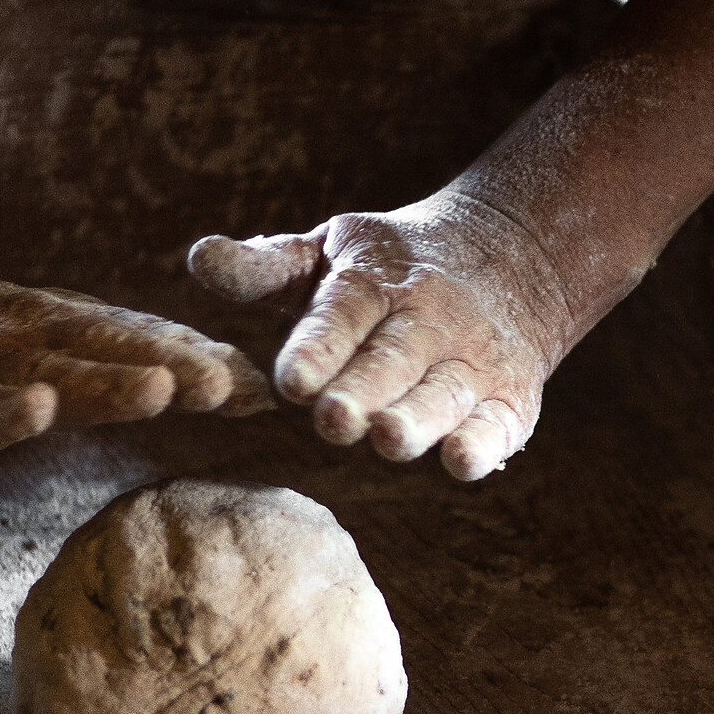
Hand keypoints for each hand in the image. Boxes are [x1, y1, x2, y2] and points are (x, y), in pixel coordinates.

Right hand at [0, 273, 273, 461]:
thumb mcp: (34, 355)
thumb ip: (107, 362)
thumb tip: (213, 377)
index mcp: (41, 330)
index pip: (128, 340)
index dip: (193, 356)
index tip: (259, 390)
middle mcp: (10, 334)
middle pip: (97, 345)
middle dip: (170, 361)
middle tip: (235, 385)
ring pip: (39, 366)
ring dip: (103, 378)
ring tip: (164, 388)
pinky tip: (37, 408)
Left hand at [187, 194, 580, 482]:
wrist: (514, 259)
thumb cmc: (390, 270)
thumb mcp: (328, 252)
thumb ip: (263, 268)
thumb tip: (198, 258)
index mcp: (375, 282)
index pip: (342, 315)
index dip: (318, 347)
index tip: (292, 381)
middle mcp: (428, 321)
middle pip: (393, 359)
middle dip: (365, 390)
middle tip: (333, 420)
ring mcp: (472, 361)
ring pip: (444, 394)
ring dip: (419, 418)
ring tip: (391, 438)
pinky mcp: (509, 400)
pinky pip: (498, 424)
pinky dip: (485, 442)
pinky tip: (463, 461)